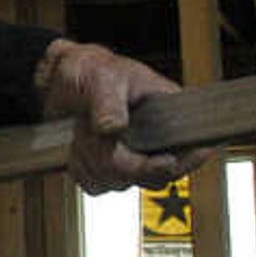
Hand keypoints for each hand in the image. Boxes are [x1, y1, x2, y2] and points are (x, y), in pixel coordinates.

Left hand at [34, 37, 204, 194]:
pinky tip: (78, 145)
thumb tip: (114, 127)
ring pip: (121, 184)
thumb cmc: (92, 70)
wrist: (64, 79)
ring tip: (82, 130)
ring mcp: (133, 158)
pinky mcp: (110, 170)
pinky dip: (83, 169)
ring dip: (94, 161)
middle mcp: (156, 141)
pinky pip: (98, 186)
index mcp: (168, 113)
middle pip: (152, 177)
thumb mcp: (102, 78)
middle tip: (92, 130)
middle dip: (117, 159)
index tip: (165, 161)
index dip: (181, 162)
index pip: (190, 150)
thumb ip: (108, 102)